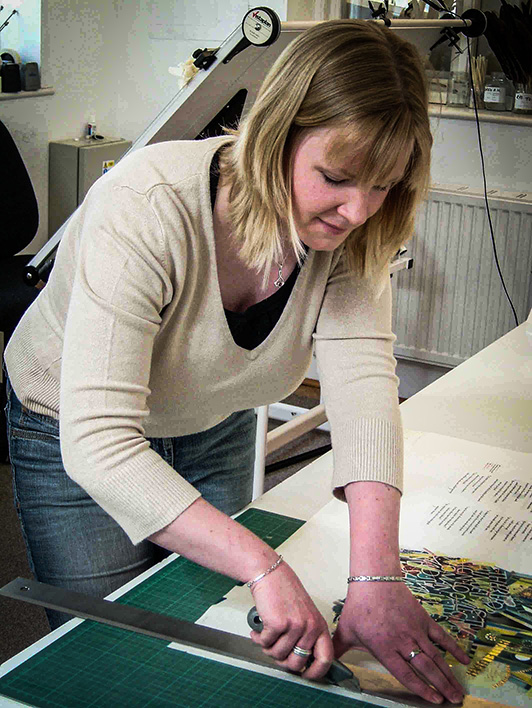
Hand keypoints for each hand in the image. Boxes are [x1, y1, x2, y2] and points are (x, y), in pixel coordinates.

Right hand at [248, 561, 333, 680]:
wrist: (270, 573)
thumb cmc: (285, 592)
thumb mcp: (304, 614)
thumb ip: (306, 635)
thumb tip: (301, 663)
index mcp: (320, 625)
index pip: (326, 659)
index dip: (315, 673)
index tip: (305, 675)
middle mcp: (310, 627)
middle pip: (297, 663)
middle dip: (282, 661)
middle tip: (275, 651)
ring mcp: (295, 626)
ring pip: (278, 655)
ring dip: (267, 648)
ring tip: (265, 636)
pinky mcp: (278, 624)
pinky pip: (265, 644)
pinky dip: (258, 639)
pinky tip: (258, 631)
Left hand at [332, 581, 469, 703]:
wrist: (374, 579)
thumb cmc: (359, 606)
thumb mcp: (346, 630)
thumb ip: (338, 650)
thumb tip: (326, 664)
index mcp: (384, 649)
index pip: (405, 674)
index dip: (421, 689)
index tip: (434, 701)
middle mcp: (402, 642)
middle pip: (425, 669)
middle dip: (441, 687)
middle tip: (454, 701)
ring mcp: (415, 631)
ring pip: (436, 657)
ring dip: (448, 674)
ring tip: (459, 691)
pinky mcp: (423, 619)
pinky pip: (441, 636)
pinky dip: (454, 649)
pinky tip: (465, 661)